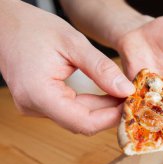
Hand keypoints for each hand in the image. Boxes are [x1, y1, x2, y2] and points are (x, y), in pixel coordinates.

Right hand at [0, 1, 134, 134]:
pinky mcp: (40, 103)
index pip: (84, 123)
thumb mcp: (73, 43)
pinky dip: (90, 103)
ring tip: (121, 92)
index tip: (131, 105)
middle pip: (82, 122)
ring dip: (102, 108)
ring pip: (78, 117)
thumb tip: (126, 90)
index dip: (111, 118)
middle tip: (131, 97)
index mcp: (39, 94)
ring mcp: (35, 107)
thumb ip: (101, 68)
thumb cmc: (33, 28)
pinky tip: (105, 92)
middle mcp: (34, 107)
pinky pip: (70, 110)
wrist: (5, 23)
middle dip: (110, 112)